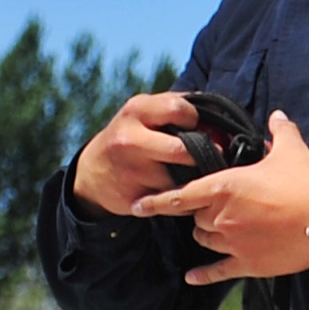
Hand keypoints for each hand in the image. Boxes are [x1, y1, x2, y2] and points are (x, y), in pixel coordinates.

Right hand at [69, 91, 205, 220]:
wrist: (93, 172)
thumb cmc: (131, 135)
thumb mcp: (145, 113)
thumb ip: (177, 108)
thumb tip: (215, 120)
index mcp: (136, 111)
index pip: (179, 109)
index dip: (194, 118)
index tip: (196, 126)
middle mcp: (129, 140)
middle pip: (182, 149)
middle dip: (202, 152)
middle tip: (212, 154)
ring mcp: (130, 171)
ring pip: (180, 179)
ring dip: (196, 178)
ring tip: (197, 172)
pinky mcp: (133, 198)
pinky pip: (172, 201)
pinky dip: (183, 198)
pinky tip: (182, 190)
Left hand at [133, 108, 308, 284]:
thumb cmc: (308, 182)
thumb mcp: (291, 150)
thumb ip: (278, 132)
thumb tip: (276, 117)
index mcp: (226, 187)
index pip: (181, 195)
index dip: (158, 201)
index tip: (139, 205)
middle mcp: (222, 216)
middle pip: (195, 217)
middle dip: (200, 211)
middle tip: (214, 205)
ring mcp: (233, 242)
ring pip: (204, 240)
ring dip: (205, 234)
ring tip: (217, 228)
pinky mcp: (248, 264)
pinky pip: (217, 271)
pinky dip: (203, 275)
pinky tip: (192, 277)